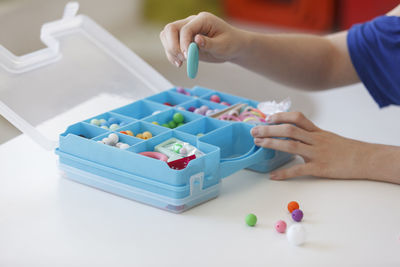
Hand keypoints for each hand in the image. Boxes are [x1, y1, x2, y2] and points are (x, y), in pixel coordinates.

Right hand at [159, 12, 246, 66]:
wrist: (232, 47)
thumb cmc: (230, 43)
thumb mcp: (223, 45)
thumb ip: (209, 43)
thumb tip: (196, 39)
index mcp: (202, 19)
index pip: (185, 28)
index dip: (183, 43)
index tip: (187, 56)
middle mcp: (191, 22)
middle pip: (171, 29)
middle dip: (172, 45)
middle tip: (182, 59)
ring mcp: (186, 31)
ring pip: (167, 36)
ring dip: (170, 50)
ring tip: (180, 63)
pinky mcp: (183, 40)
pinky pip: (170, 45)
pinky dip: (171, 55)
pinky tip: (179, 64)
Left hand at [250, 112, 375, 179]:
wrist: (366, 159)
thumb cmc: (345, 149)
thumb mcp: (327, 137)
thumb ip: (310, 135)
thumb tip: (292, 133)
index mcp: (316, 131)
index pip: (297, 118)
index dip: (281, 116)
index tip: (268, 118)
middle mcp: (315, 139)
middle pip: (289, 130)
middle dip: (270, 129)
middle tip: (254, 131)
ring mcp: (317, 153)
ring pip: (292, 145)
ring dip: (272, 143)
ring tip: (258, 143)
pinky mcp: (320, 168)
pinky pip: (299, 170)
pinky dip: (284, 173)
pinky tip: (273, 176)